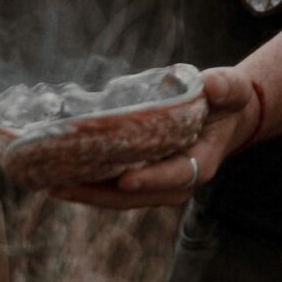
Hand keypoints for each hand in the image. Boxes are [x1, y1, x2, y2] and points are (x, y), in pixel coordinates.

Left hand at [49, 67, 262, 209]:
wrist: (225, 120)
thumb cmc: (226, 102)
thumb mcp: (233, 90)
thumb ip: (224, 87)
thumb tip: (210, 84)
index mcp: (202, 162)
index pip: (175, 175)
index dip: (151, 179)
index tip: (124, 178)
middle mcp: (178, 182)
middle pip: (136, 196)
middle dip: (99, 194)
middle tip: (61, 184)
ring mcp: (158, 185)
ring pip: (119, 197)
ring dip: (86, 193)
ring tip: (49, 183)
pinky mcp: (142, 179)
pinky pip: (113, 188)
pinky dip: (88, 184)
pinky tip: (59, 175)